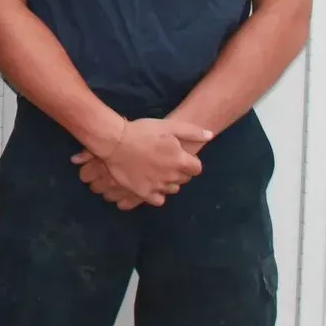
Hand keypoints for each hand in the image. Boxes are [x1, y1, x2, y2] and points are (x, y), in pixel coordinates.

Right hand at [73, 118, 211, 207]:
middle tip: (166, 160)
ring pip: (172, 189)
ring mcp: (158, 186)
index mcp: (180, 160)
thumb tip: (210, 136)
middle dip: (179, 171)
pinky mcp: (144, 193)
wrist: (115, 142)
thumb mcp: (169, 125)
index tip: (179, 156)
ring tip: (157, 170)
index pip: (196, 169)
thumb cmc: (142, 131)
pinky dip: (157, 193)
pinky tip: (151, 183)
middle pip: (184, 179)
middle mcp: (172, 176)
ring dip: (169, 181)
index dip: (189, 162)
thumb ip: (191, 132)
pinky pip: (158, 200)